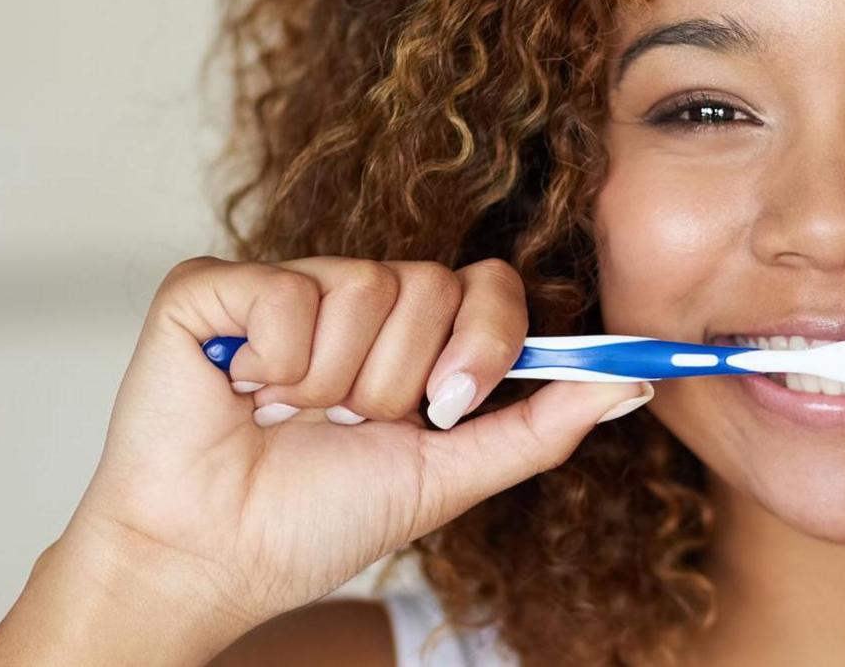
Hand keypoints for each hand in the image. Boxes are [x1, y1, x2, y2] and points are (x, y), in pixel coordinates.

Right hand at [61, 255, 652, 634]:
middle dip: (397, 381)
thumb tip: (633, 383)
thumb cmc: (316, 522)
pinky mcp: (212, 289)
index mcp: (411, 338)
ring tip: (287, 416)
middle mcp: (354, 300)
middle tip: (345, 425)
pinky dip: (273, 360)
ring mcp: (285, 287)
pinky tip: (241, 391)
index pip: (487, 284)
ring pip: (364, 287)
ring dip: (332, 382)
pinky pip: (287, 289)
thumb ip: (541, 426)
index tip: (448, 408)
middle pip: (432, 284)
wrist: (211, 560)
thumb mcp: (450, 476)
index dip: (482, 340)